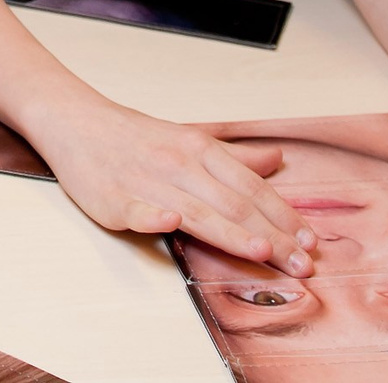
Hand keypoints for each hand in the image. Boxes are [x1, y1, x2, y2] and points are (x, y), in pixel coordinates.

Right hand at [36, 96, 317, 274]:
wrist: (76, 122)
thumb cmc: (136, 137)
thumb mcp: (189, 139)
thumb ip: (235, 157)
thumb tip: (277, 161)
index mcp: (199, 149)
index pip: (251, 187)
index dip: (283, 215)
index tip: (310, 242)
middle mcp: (179, 164)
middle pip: (233, 204)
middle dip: (273, 236)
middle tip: (303, 265)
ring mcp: (147, 182)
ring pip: (196, 211)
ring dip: (231, 232)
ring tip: (263, 251)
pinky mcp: (115, 199)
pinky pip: (137, 208)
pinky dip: (153, 215)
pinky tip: (169, 223)